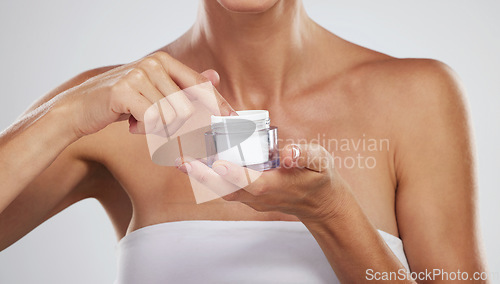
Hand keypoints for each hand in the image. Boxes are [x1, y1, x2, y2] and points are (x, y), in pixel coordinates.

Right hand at [54, 51, 235, 137]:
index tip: (233, 120)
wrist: (79, 108)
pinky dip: (146, 132)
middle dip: (183, 128)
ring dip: (161, 131)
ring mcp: (138, 75)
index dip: (219, 104)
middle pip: (188, 107)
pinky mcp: (124, 92)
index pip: (200, 85)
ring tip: (142, 124)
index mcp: (163, 61)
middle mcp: (153, 64)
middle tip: (172, 136)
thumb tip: (215, 76)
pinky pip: (152, 122)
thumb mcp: (154, 90)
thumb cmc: (121, 102)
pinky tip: (132, 125)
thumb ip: (183, 84)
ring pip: (172, 117)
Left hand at [177, 143, 351, 221]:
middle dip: (204, 176)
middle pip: (227, 188)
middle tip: (182, 161)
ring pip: (222, 189)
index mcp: (275, 186)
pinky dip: (209, 177)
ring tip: (181, 160)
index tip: (218, 164)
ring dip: (202, 176)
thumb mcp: (320, 162)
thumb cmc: (319, 178)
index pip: (252, 182)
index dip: (235, 174)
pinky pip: (225, 187)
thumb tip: (287, 153)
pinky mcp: (248, 195)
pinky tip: (197, 162)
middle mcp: (259, 195)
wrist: (318, 203)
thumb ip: (305, 155)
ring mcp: (252, 198)